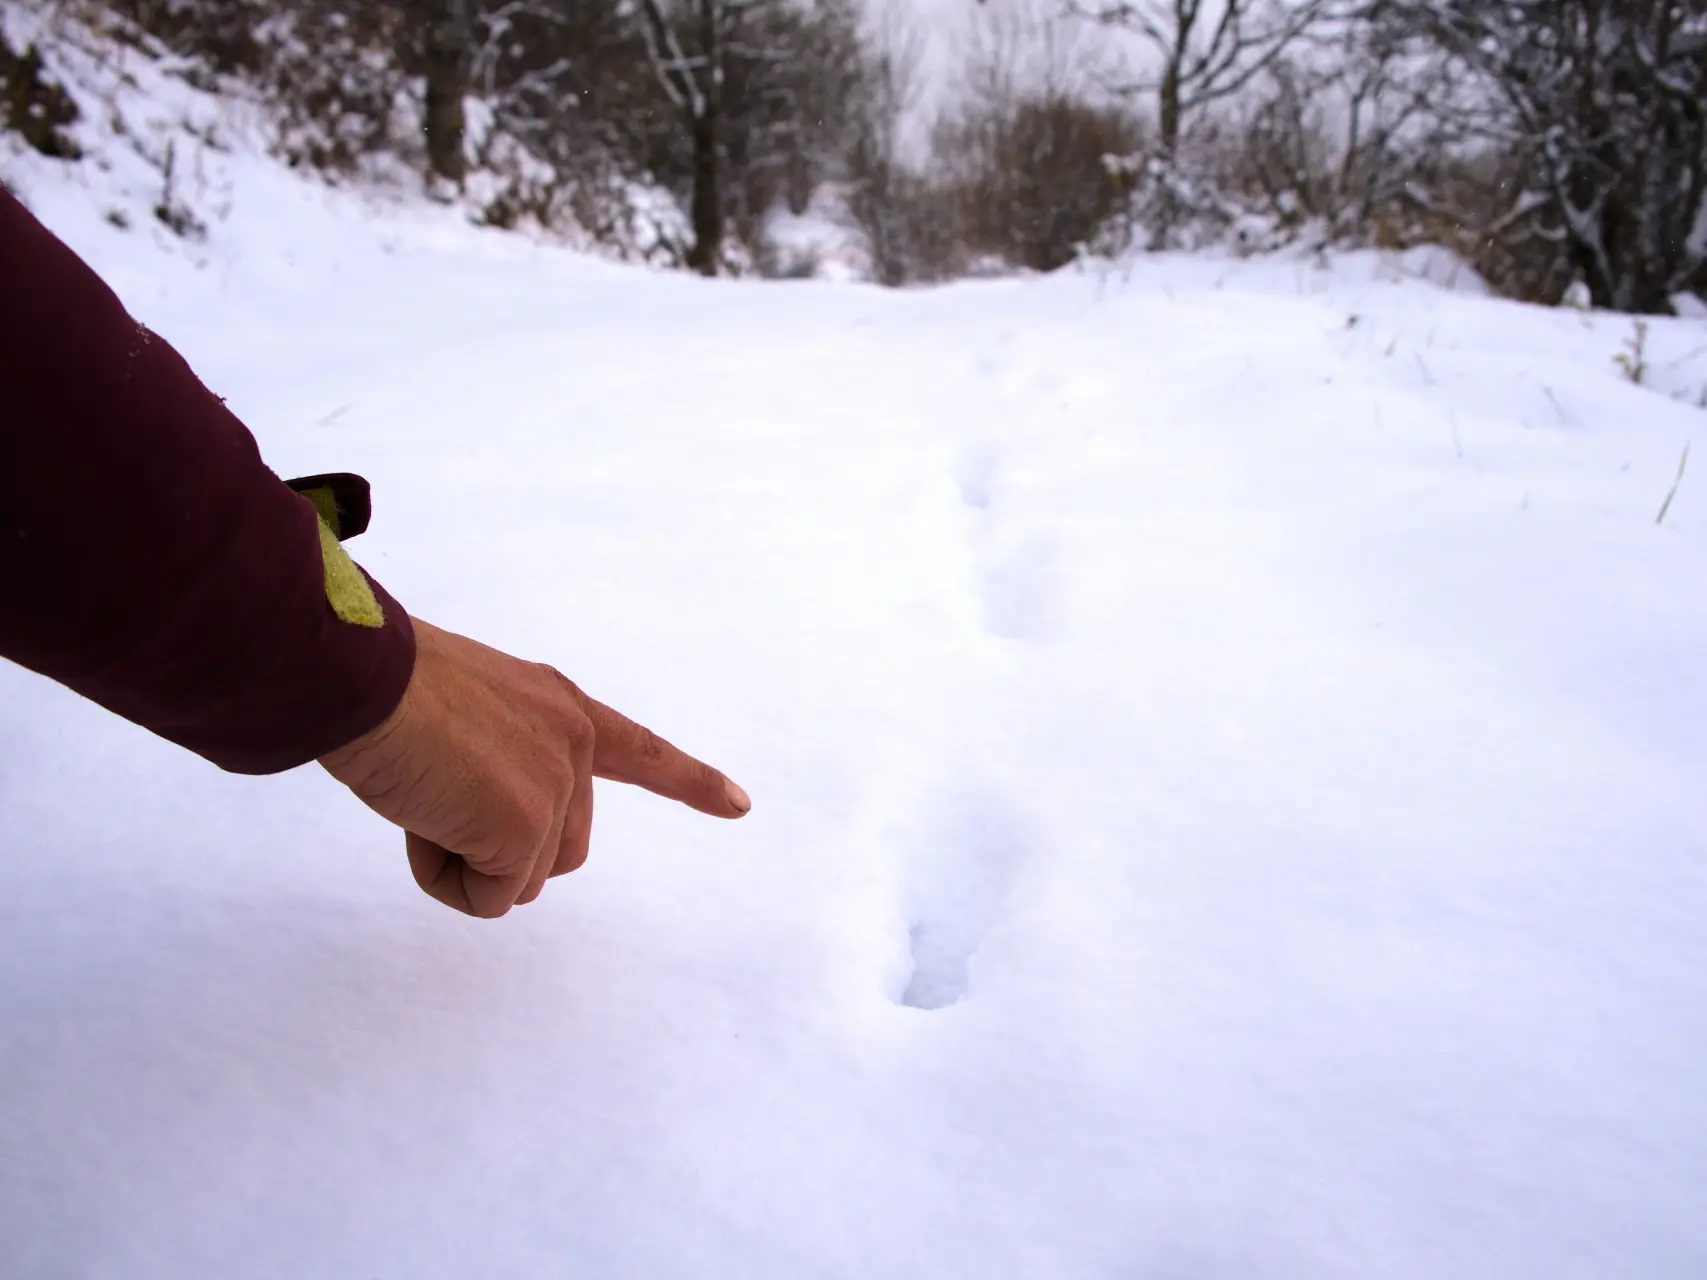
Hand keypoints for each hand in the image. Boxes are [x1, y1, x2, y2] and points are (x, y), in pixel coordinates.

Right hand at [319, 617, 749, 916]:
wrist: (359, 679)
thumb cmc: (378, 690)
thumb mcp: (459, 716)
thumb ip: (495, 762)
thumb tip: (486, 837)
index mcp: (558, 704)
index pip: (638, 749)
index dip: (689, 780)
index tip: (740, 804)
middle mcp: (571, 741)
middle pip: (556, 849)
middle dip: (492, 848)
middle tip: (434, 792)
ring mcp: (557, 785)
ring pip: (518, 880)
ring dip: (460, 861)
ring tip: (422, 795)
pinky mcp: (527, 827)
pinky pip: (488, 899)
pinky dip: (445, 879)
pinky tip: (421, 820)